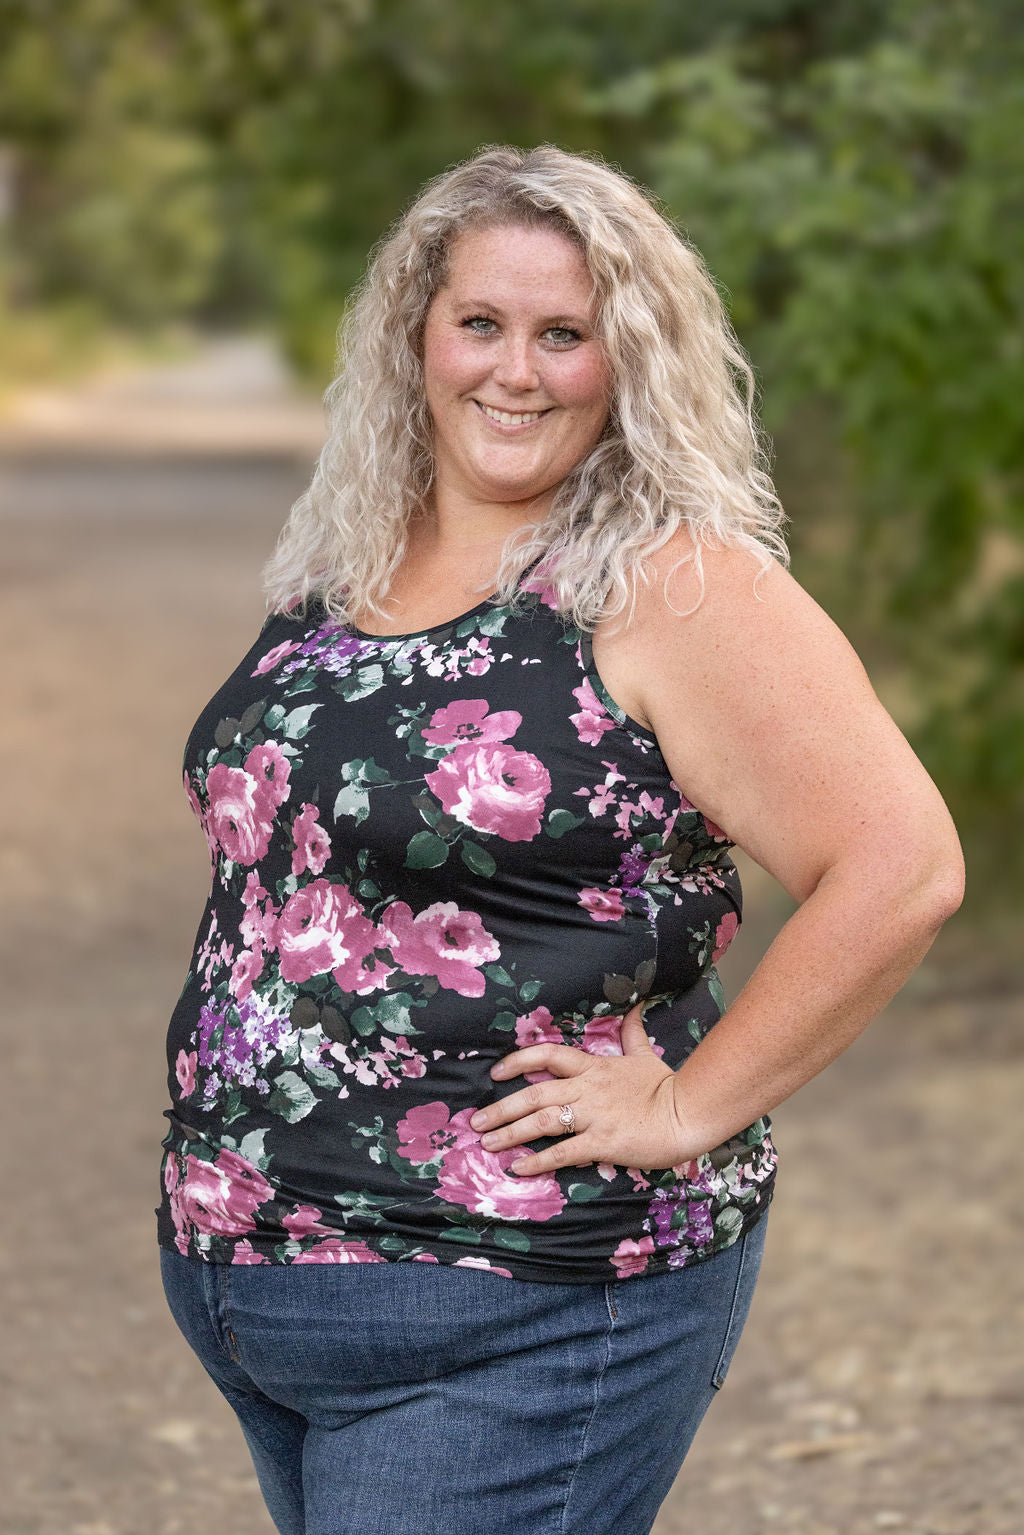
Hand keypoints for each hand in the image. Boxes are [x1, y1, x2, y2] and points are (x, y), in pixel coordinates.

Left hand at [469, 1003, 694, 1175]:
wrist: (689, 1112)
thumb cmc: (667, 1085)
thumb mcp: (644, 1053)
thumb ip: (631, 1032)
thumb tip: (634, 1005)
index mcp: (594, 1067)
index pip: (548, 1055)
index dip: (518, 1061)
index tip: (495, 1072)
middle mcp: (587, 1089)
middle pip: (534, 1094)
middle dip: (501, 1108)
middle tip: (477, 1120)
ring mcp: (593, 1116)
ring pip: (541, 1121)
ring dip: (510, 1133)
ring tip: (487, 1143)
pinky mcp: (602, 1143)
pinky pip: (563, 1152)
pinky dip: (537, 1160)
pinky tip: (519, 1168)